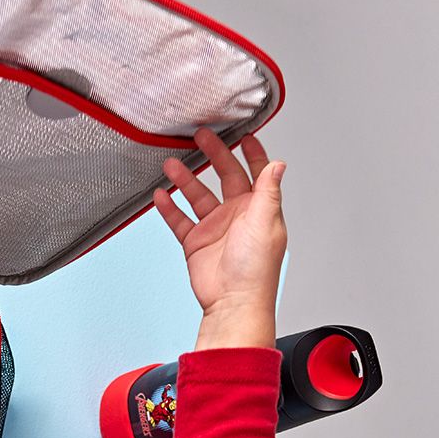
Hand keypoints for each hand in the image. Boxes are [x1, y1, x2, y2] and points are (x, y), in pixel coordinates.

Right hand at [153, 129, 286, 349]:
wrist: (233, 302)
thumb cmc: (255, 270)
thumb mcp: (265, 222)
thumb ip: (268, 191)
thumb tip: (278, 164)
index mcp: (259, 208)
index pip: (257, 173)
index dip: (252, 152)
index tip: (244, 134)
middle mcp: (237, 215)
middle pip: (225, 176)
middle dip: (213, 155)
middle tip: (200, 137)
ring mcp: (215, 228)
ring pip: (197, 195)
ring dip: (185, 179)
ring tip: (171, 164)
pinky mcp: (196, 242)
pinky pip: (180, 220)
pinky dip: (169, 207)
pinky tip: (160, 195)